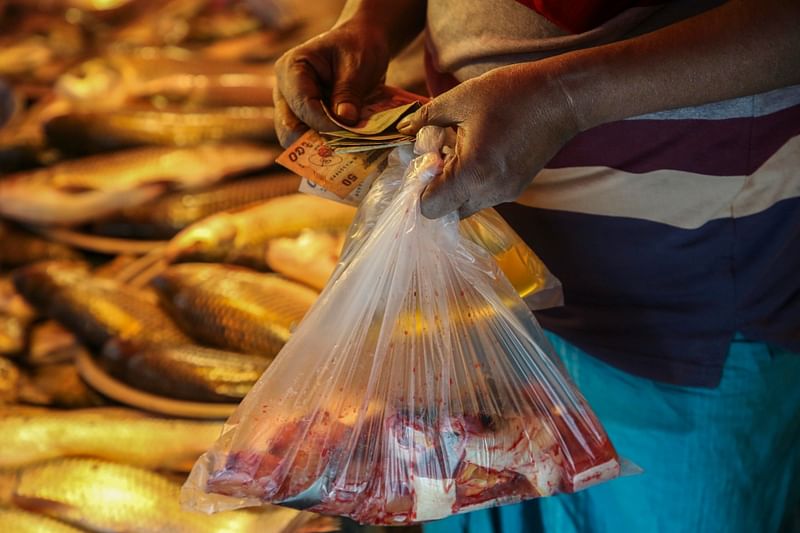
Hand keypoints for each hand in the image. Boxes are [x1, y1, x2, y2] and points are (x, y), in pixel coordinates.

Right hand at [273, 19, 390, 147]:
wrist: (361, 44)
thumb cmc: (357, 47)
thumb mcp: (358, 64)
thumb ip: (349, 91)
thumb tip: (345, 121)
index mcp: (291, 68)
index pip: (302, 104)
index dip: (324, 123)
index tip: (350, 131)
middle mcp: (285, 91)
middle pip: (290, 128)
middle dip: (317, 142)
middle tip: (345, 151)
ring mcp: (292, 108)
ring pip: (297, 140)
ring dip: (322, 148)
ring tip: (348, 153)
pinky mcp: (304, 121)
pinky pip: (310, 141)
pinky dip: (328, 147)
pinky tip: (348, 150)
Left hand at [397, 63, 579, 218]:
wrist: (561, 98)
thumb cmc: (510, 93)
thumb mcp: (460, 99)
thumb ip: (427, 118)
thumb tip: (403, 128)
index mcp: (472, 172)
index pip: (431, 209)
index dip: (418, 190)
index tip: (420, 164)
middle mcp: (488, 192)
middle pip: (446, 212)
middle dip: (435, 189)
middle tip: (437, 157)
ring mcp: (505, 194)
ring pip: (465, 206)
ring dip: (454, 186)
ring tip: (459, 150)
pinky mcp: (515, 189)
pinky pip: (482, 196)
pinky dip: (472, 183)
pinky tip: (477, 152)